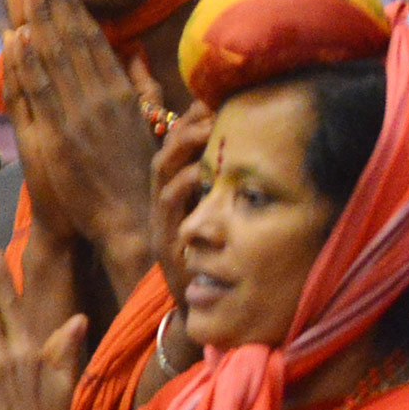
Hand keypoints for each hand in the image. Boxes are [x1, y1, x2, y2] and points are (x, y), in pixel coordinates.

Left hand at [2, 0, 157, 250]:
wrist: (130, 221)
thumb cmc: (141, 176)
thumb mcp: (148, 123)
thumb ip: (141, 85)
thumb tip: (135, 50)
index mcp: (121, 93)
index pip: (93, 38)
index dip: (73, 5)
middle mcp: (100, 98)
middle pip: (71, 38)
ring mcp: (79, 117)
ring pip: (53, 57)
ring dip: (36, 18)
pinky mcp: (59, 139)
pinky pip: (38, 93)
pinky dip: (25, 63)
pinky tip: (13, 37)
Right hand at [150, 101, 213, 303]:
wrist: (200, 312)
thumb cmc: (212, 264)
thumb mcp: (215, 222)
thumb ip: (221, 193)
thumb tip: (247, 157)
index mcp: (173, 197)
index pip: (173, 148)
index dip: (189, 121)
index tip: (211, 97)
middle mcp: (161, 206)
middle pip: (164, 152)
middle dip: (186, 126)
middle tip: (212, 107)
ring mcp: (162, 224)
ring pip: (162, 173)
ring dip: (184, 147)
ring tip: (208, 130)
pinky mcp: (167, 244)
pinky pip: (171, 205)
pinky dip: (187, 183)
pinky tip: (206, 171)